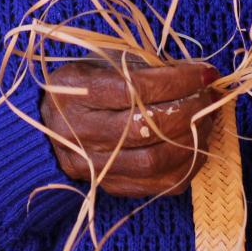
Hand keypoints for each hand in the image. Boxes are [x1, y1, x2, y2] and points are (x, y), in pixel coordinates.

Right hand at [38, 57, 220, 197]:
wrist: (42, 130)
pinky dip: (188, 166)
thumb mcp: (98, 62)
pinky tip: (199, 143)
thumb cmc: (80, 86)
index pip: (134, 89)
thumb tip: (194, 73)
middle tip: (209, 94)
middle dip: (189, 109)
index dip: (177, 81)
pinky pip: (159, 186)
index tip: (205, 72)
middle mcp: (80, 134)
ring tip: (207, 116)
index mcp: (75, 94)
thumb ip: (139, 65)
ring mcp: (95, 166)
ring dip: (193, 138)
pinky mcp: (111, 188)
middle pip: (146, 128)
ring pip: (154, 162)